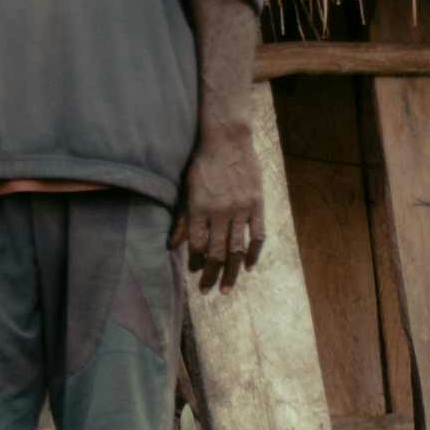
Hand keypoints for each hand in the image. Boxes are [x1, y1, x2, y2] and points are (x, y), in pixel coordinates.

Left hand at [181, 130, 266, 289]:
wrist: (228, 138)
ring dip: (232, 272)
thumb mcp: (186, 188)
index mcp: (198, 207)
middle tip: (207, 291)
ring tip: (227, 289)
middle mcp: (220, 211)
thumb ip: (181, 217)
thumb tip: (171, 245)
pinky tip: (249, 266)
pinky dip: (254, 253)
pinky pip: (257, 235)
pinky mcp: (257, 204)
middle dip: (211, 275)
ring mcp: (241, 209)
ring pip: (237, 249)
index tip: (194, 273)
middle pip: (217, 253)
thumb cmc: (202, 162)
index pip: (196, 245)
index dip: (195, 263)